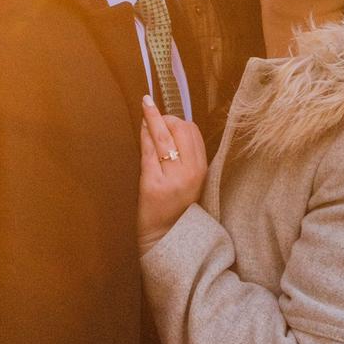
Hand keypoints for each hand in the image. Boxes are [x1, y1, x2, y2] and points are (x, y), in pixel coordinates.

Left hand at [137, 96, 207, 251]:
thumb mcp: (191, 180)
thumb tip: (175, 123)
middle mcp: (189, 172)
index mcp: (202, 170)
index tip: (169, 120)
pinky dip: (144, 134)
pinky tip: (141, 124)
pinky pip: (148, 151)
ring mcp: (171, 178)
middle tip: (155, 117)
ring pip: (162, 137)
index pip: (193, 132)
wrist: (165, 236)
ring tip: (146, 106)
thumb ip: (188, 156)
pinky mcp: (151, 184)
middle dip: (166, 118)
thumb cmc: (177, 207)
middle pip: (180, 129)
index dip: (179, 121)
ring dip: (152, 118)